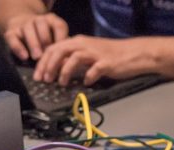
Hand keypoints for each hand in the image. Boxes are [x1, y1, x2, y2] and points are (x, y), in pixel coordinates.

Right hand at [3, 11, 68, 60]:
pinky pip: (12, 37)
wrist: (24, 30)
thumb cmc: (47, 41)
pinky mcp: (11, 32)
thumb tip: (68, 62)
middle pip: (41, 24)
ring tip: (38, 58)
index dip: (62, 37)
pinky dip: (18, 47)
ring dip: (33, 43)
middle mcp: (37, 20)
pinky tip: (24, 57)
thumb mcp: (56, 41)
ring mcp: (23, 24)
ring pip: (28, 29)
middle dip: (46, 39)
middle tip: (48, 53)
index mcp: (52, 20)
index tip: (64, 51)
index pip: (58, 25)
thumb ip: (61, 48)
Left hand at [35, 36, 154, 85]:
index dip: (43, 62)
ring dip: (64, 71)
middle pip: (59, 51)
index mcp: (78, 41)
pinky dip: (88, 77)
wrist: (134, 54)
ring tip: (62, 83)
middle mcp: (84, 45)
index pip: (54, 48)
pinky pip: (94, 70)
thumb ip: (74, 58)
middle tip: (46, 79)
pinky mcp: (107, 63)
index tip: (39, 75)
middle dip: (49, 66)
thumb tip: (59, 67)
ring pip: (73, 59)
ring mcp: (96, 53)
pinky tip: (86, 83)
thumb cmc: (113, 55)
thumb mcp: (89, 53)